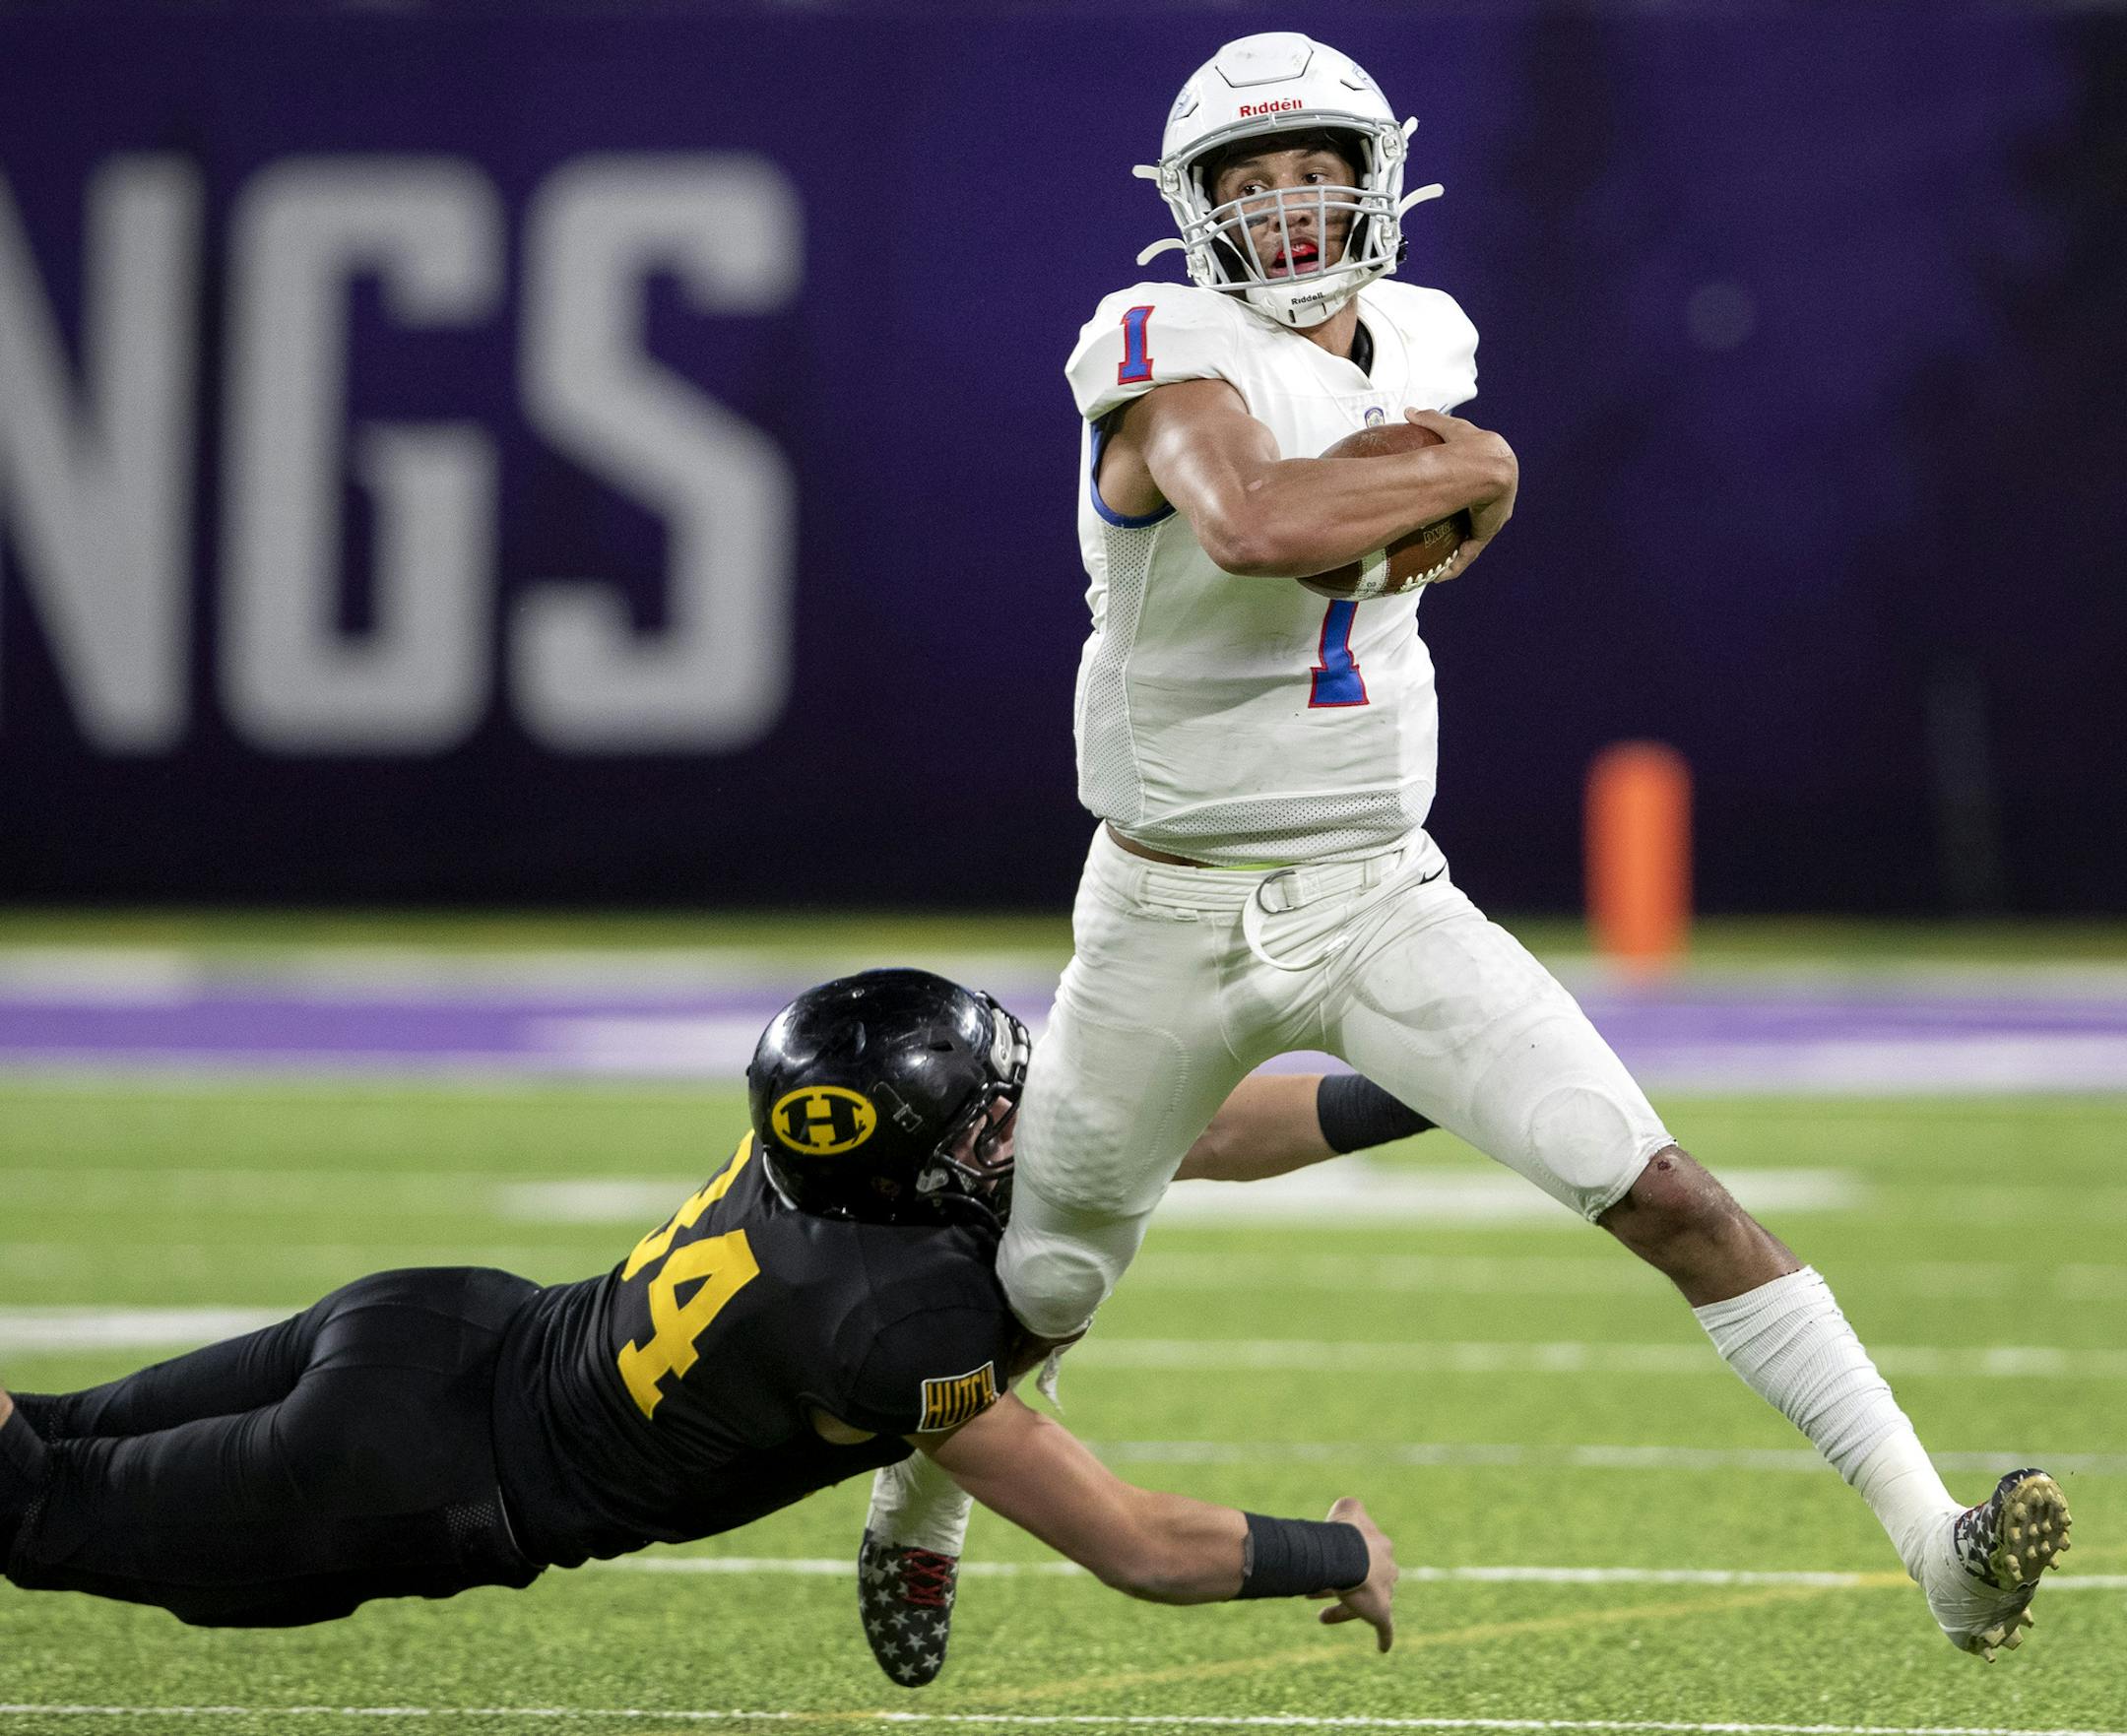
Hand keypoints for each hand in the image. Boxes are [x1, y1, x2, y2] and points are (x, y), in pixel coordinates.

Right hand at [1314, 1497, 1395, 1651]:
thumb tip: (1348, 1509)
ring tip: (1322, 1616)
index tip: (1323, 1567)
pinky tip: (1383, 1648)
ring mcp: (1385, 1594)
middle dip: (1341, 1585)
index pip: (1363, 1554)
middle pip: (1364, 1580)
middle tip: (1313, 1593)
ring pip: (1366, 1604)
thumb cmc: (1344, 1533)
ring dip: (1343, 1609)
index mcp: (1381, 1547)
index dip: (1341, 1560)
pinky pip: (1386, 1629)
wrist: (1350, 1556)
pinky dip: (1385, 1638)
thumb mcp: (1347, 1508)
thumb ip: (1350, 1507)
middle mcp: (1387, 1570)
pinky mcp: (1382, 1614)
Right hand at [1403, 409, 1515, 579]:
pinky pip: (1470, 552)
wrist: (1486, 465)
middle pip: (1479, 512)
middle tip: (1440, 529)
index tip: (1450, 496)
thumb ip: (1432, 420)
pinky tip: (1440, 577)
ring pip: (1474, 535)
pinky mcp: (1487, 531)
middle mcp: (1497, 495)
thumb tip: (1410, 412)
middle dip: (1464, 522)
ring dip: (1458, 549)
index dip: (1466, 489)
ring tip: (1437, 562)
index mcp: (1493, 469)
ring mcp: (1493, 515)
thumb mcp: (1450, 429)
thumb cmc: (1468, 445)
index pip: (1480, 482)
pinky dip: (1456, 564)